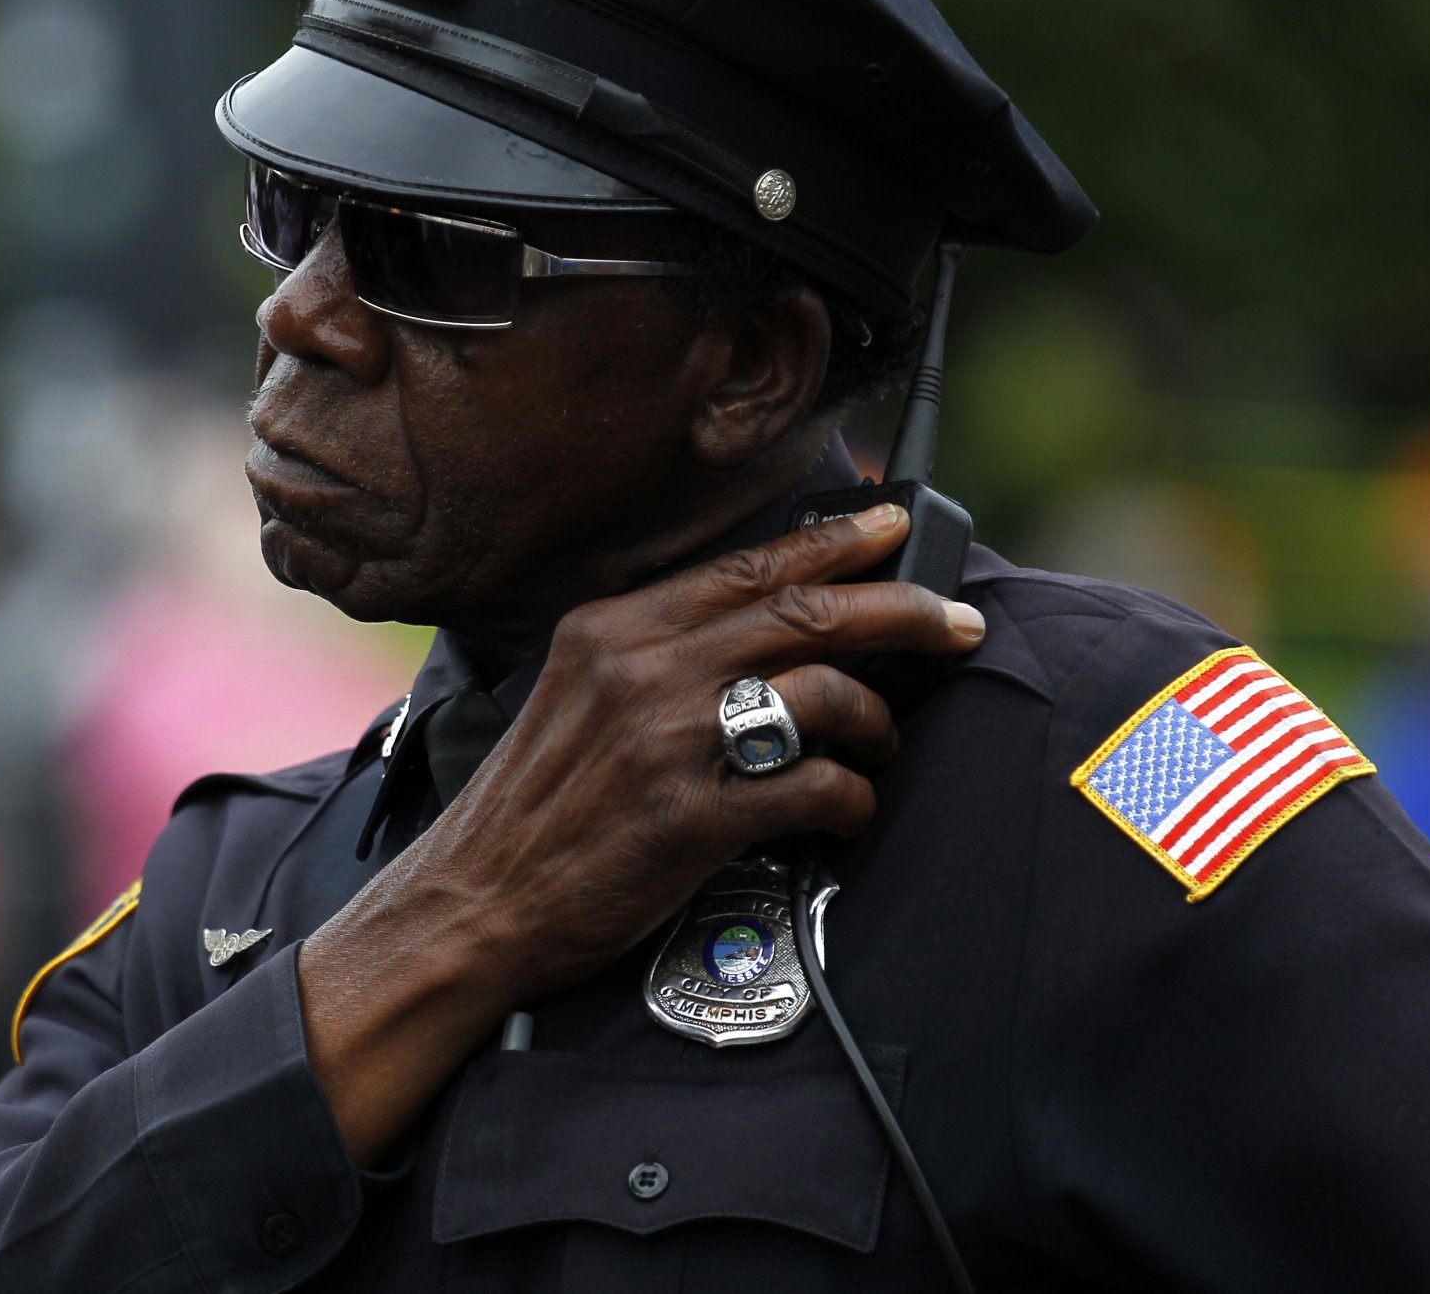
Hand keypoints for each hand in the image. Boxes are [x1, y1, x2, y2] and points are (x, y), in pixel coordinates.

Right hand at [298, 502, 983, 1158]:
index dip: (837, 542)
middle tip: (956, 622)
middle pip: (805, 612)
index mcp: (612, 626)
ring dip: (875, 721)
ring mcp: (666, 743)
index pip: (749, 565)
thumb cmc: (538, 803)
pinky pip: (812, 788)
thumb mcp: (578, 692)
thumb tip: (768, 616)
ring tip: (877, 745)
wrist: (473, 901)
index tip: (896, 528)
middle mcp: (640, 669)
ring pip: (821, 694)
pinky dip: (851, 798)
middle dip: (901, 609)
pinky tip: (845, 810)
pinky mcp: (690, 820)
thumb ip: (659, 648)